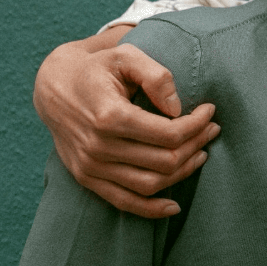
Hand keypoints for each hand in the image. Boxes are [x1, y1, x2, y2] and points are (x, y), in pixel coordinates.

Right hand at [33, 26, 220, 217]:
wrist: (54, 87)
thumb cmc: (97, 68)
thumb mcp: (126, 56)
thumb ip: (156, 76)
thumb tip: (177, 108)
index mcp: (110, 116)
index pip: (169, 134)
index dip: (197, 125)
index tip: (209, 111)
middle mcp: (98, 146)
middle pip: (164, 161)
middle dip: (196, 145)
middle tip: (211, 129)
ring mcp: (91, 166)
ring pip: (150, 184)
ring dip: (183, 172)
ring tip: (201, 153)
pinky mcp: (86, 178)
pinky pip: (123, 202)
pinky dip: (151, 209)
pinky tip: (174, 206)